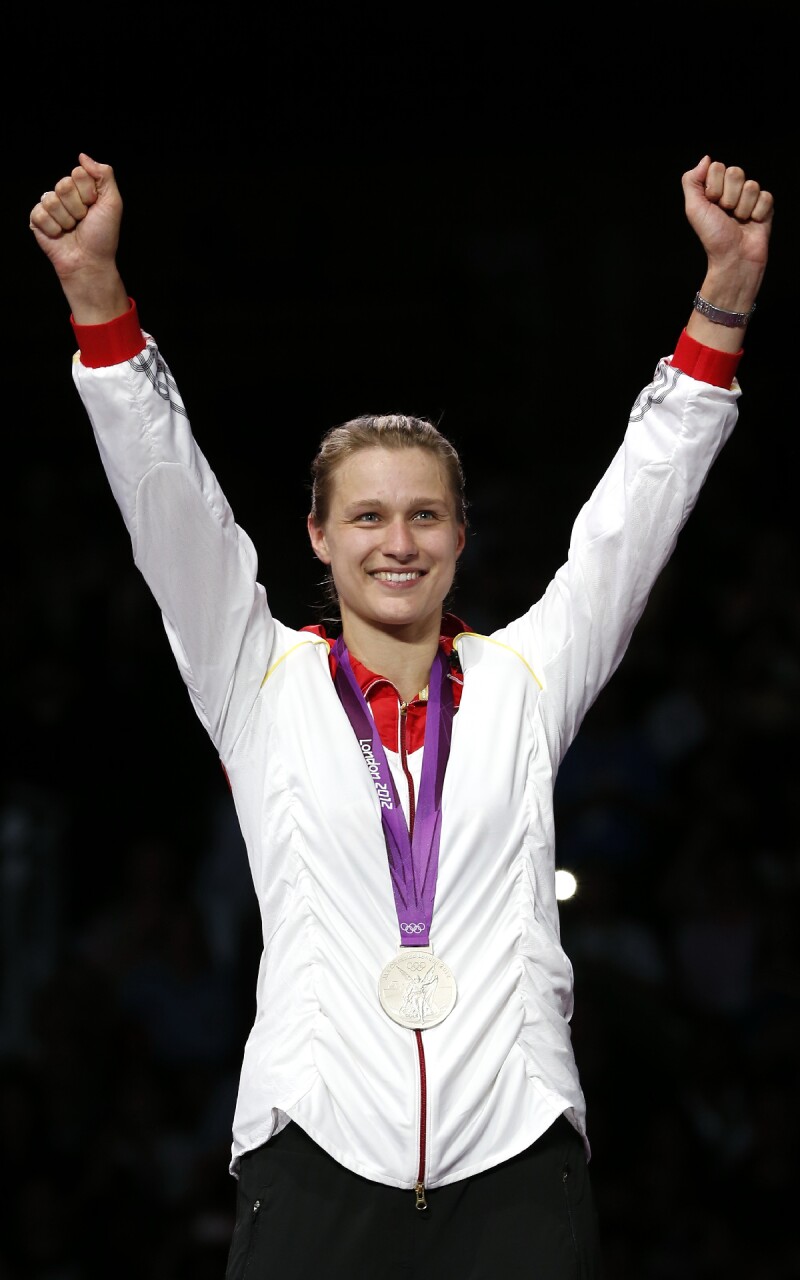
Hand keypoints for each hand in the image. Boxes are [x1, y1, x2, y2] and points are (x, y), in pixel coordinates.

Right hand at [29, 153, 127, 322]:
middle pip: (64, 185)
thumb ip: (104, 175)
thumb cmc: (103, 236)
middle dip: (78, 207)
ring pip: (52, 200)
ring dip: (66, 219)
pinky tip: (60, 235)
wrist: (90, 262)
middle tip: (83, 221)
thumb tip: (83, 156)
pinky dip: (53, 228)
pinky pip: (40, 213)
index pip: (78, 173)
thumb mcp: (113, 203)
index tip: (95, 207)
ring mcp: (50, 207)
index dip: (88, 193)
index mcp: (82, 188)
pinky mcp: (38, 220)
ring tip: (72, 229)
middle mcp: (65, 195)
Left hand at [682, 156, 773, 313]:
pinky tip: (752, 222)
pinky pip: (765, 196)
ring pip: (751, 185)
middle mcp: (732, 190)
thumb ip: (692, 181)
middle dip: (728, 197)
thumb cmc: (713, 237)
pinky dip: (757, 213)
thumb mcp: (693, 208)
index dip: (714, 187)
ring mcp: (749, 197)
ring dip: (742, 208)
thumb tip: (706, 158)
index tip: (711, 205)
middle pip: (736, 172)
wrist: (733, 258)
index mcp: (714, 188)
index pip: (717, 167)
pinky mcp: (765, 206)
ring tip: (738, 221)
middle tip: (726, 214)